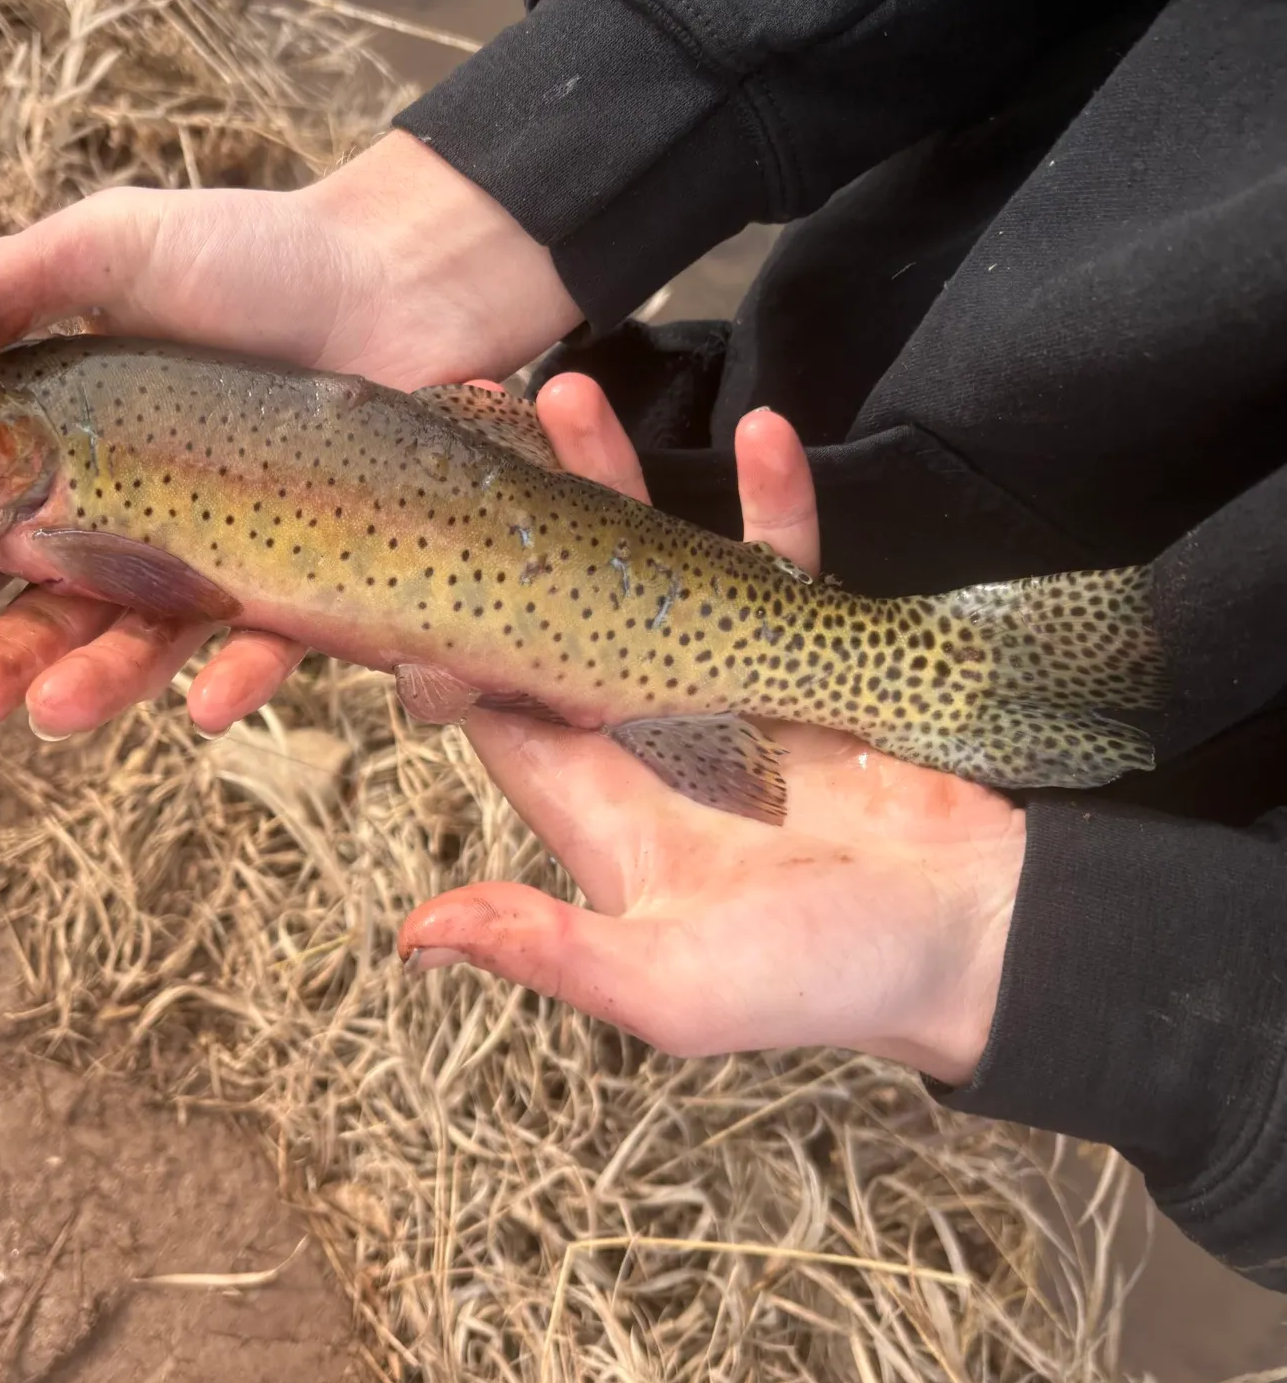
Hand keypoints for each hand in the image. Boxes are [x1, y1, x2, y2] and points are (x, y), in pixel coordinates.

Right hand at [0, 131, 581, 736]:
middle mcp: (142, 514)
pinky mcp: (307, 578)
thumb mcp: (121, 245)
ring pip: (150, 641)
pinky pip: (270, 641)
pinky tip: (209, 705)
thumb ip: (14, 280)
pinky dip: (239, 676)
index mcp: (78, 446)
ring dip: (99, 683)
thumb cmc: (258, 255)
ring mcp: (224, 553)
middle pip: (59, 606)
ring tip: (56, 713)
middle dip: (4, 656)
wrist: (399, 280)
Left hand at [398, 380, 1022, 1085]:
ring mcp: (730, 689)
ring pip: (658, 570)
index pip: (498, 708)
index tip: (405, 550)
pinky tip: (764, 431)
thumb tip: (414, 935)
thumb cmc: (822, 980)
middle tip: (479, 425)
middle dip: (523, 525)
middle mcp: (651, 737)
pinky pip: (783, 566)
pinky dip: (773, 504)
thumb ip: (552, 951)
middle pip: (562, 612)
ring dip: (623, 486)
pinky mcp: (810, 661)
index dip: (447, 640)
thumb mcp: (673, 987)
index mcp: (603, 804)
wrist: (978, 943)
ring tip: (575, 394)